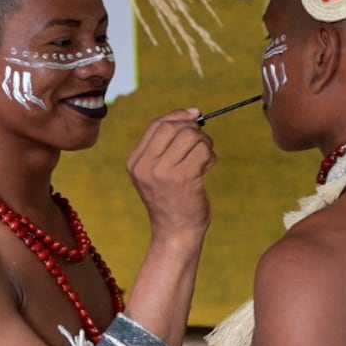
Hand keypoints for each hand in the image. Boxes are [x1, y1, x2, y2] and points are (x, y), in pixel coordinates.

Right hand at [126, 108, 213, 238]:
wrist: (175, 233)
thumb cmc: (172, 200)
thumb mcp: (156, 172)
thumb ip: (166, 145)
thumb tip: (192, 113)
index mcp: (135, 161)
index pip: (156, 124)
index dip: (178, 115)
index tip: (194, 115)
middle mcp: (145, 165)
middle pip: (174, 126)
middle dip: (193, 130)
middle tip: (201, 144)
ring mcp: (163, 172)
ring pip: (191, 136)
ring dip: (204, 144)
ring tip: (204, 159)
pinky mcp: (183, 179)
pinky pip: (203, 151)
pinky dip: (210, 156)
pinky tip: (206, 168)